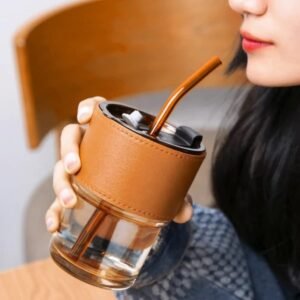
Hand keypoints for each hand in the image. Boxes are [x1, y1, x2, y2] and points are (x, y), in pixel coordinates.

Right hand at [45, 96, 192, 232]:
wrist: (133, 198)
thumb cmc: (144, 180)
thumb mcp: (159, 183)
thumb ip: (173, 195)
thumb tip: (184, 213)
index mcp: (111, 135)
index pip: (97, 111)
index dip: (88, 108)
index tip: (86, 116)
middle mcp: (91, 148)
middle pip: (71, 138)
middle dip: (68, 150)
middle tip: (74, 167)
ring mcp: (79, 171)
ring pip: (60, 169)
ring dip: (61, 184)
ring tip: (70, 201)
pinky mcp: (74, 193)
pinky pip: (56, 201)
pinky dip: (53, 213)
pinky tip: (55, 225)